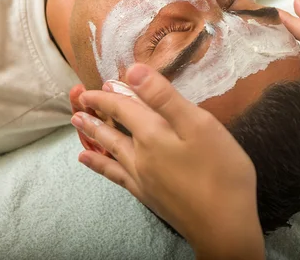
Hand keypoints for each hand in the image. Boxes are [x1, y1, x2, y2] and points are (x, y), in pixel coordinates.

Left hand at [70, 64, 264, 259]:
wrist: (223, 227)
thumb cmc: (220, 172)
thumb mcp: (199, 126)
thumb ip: (164, 98)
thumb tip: (133, 72)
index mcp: (153, 134)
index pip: (124, 107)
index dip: (111, 94)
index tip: (98, 84)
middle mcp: (140, 155)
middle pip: (111, 128)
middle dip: (95, 112)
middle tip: (77, 102)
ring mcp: (142, 177)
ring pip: (109, 150)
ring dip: (93, 134)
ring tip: (76, 124)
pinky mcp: (147, 195)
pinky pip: (114, 175)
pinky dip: (99, 165)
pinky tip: (88, 161)